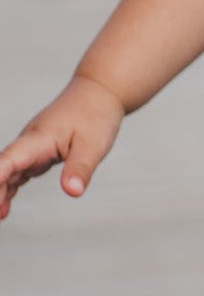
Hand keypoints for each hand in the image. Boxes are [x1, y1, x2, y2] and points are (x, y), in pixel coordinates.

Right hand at [0, 74, 125, 225]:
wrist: (102, 89)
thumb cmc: (97, 113)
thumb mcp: (94, 144)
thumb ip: (80, 168)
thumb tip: (73, 192)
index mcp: (38, 139)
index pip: (7, 161)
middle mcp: (30, 142)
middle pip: (3, 169)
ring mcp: (33, 146)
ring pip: (8, 171)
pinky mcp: (40, 150)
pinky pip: (18, 171)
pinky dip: (10, 187)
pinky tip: (5, 206)